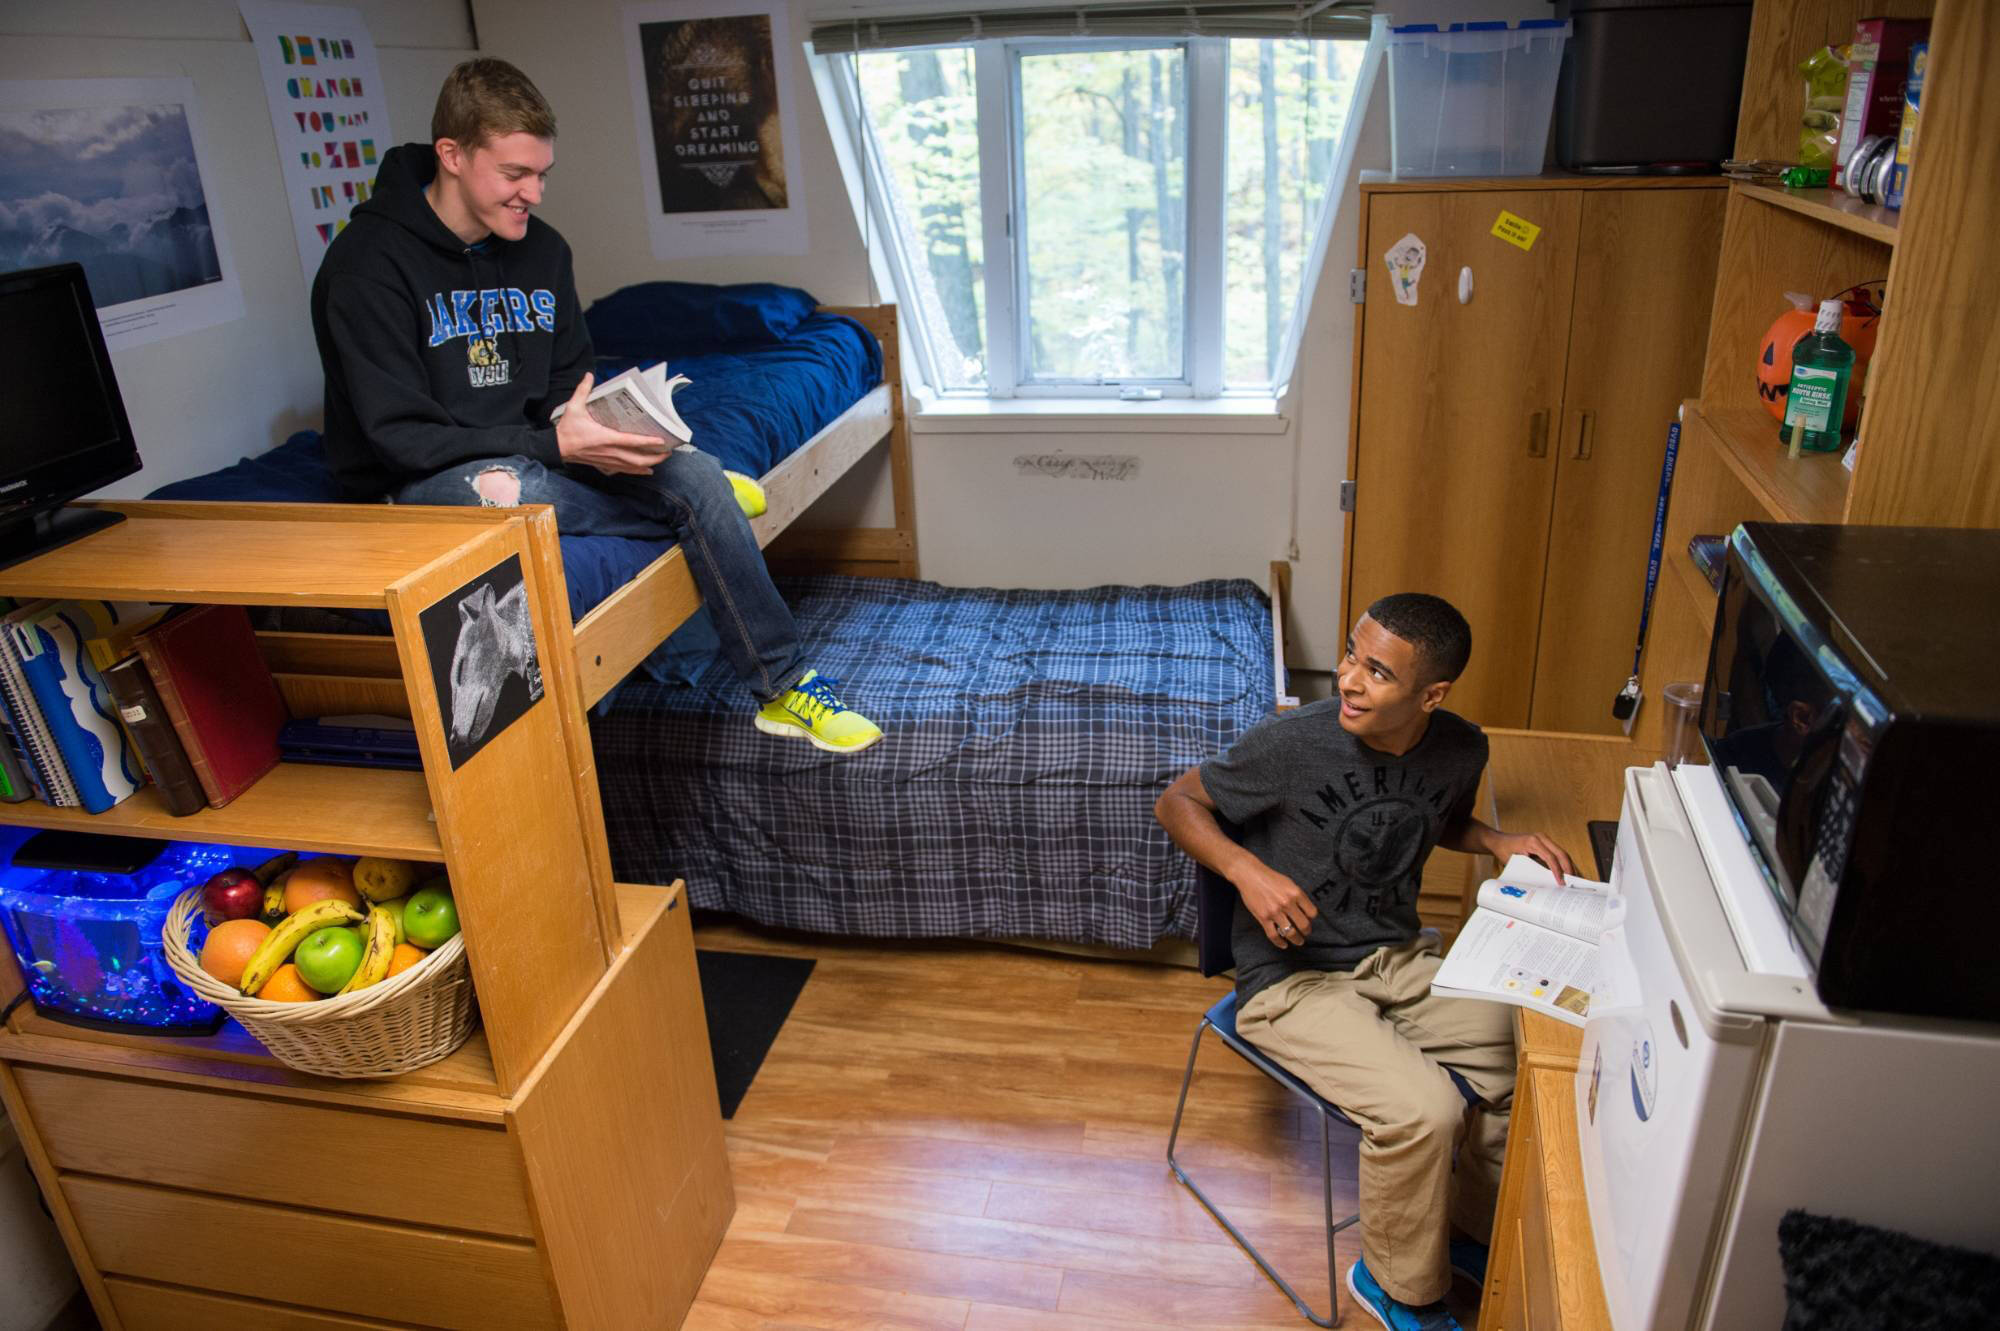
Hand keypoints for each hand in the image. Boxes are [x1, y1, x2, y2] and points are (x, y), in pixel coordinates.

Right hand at [554, 373, 672, 475]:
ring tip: (662, 459)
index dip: (647, 442)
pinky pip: (624, 470)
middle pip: (637, 458)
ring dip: (649, 464)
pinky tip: (646, 471)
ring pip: (633, 466)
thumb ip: (582, 391)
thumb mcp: (573, 408)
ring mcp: (608, 460)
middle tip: (667, 452)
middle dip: (654, 457)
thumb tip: (589, 375)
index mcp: (605, 438)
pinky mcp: (605, 464)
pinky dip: (637, 471)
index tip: (661, 440)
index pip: (631, 441)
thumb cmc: (567, 429)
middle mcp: (609, 451)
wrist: (557, 448)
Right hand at [1232, 859, 1317, 948]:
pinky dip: (1280, 943)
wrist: (1250, 875)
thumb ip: (1297, 896)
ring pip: (1290, 932)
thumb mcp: (1289, 882)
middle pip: (1304, 924)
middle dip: (1307, 931)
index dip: (1312, 919)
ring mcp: (1275, 912)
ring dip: (1296, 940)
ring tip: (1298, 941)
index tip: (1309, 920)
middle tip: (1306, 933)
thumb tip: (1305, 911)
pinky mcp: (1263, 918)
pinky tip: (1283, 945)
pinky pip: (1274, 935)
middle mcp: (1287, 903)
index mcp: (1296, 893)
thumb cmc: (1269, 877)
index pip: (1312, 912)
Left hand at [1490, 831, 1574, 882]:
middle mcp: (1541, 837)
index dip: (1557, 870)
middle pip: (1561, 853)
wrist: (1498, 841)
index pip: (1550, 857)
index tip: (1561, 882)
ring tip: (1573, 878)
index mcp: (1533, 841)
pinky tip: (1566, 871)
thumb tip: (1545, 881)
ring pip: (1561, 852)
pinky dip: (1563, 862)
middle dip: (1568, 868)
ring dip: (1568, 865)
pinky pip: (1557, 852)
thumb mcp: (1515, 862)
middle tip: (1572, 881)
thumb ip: (1530, 868)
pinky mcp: (1544, 842)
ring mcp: (1544, 838)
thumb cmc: (1504, 851)